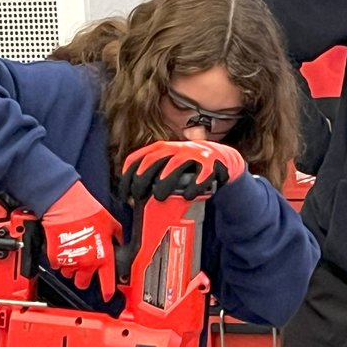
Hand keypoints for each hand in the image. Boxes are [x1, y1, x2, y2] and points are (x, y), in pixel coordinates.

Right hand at [41, 180, 122, 299]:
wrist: (66, 205)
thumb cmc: (88, 211)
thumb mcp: (111, 223)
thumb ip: (117, 236)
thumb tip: (120, 240)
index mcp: (103, 257)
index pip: (107, 283)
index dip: (108, 292)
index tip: (107, 296)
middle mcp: (87, 263)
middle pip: (83, 284)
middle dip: (83, 279)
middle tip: (84, 268)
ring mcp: (70, 261)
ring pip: (69, 275)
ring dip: (71, 268)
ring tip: (73, 253)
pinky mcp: (55, 257)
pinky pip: (57, 266)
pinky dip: (59, 260)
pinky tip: (63, 249)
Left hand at [118, 140, 246, 202]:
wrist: (222, 158)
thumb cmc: (189, 166)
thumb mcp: (168, 165)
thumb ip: (153, 175)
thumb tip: (133, 197)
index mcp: (162, 148)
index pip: (138, 157)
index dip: (128, 174)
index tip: (124, 192)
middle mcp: (176, 148)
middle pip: (153, 160)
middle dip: (142, 177)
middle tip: (137, 195)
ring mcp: (194, 154)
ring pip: (176, 164)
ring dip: (166, 179)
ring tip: (159, 196)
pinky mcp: (211, 163)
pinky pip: (203, 172)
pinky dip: (196, 184)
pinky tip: (189, 195)